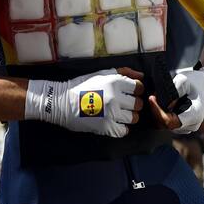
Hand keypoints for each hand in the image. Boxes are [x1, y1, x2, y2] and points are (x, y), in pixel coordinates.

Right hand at [25, 67, 143, 136]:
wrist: (61, 102)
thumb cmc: (82, 86)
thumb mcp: (102, 73)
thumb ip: (124, 73)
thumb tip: (142, 76)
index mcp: (115, 82)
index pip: (139, 87)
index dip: (136, 90)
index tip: (130, 92)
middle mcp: (115, 97)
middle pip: (138, 103)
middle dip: (133, 104)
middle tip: (124, 104)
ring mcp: (111, 113)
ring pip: (134, 118)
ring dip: (129, 116)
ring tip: (119, 114)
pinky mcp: (106, 127)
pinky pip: (124, 130)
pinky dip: (121, 128)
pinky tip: (114, 123)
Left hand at [149, 64, 203, 133]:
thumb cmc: (196, 81)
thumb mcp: (184, 80)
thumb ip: (174, 91)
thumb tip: (163, 103)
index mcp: (195, 115)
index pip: (170, 121)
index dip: (158, 111)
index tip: (152, 99)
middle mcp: (192, 125)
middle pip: (166, 124)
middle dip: (156, 111)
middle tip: (152, 96)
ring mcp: (188, 127)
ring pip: (165, 125)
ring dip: (158, 113)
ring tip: (157, 99)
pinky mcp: (184, 126)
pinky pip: (168, 124)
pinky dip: (162, 114)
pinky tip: (162, 104)